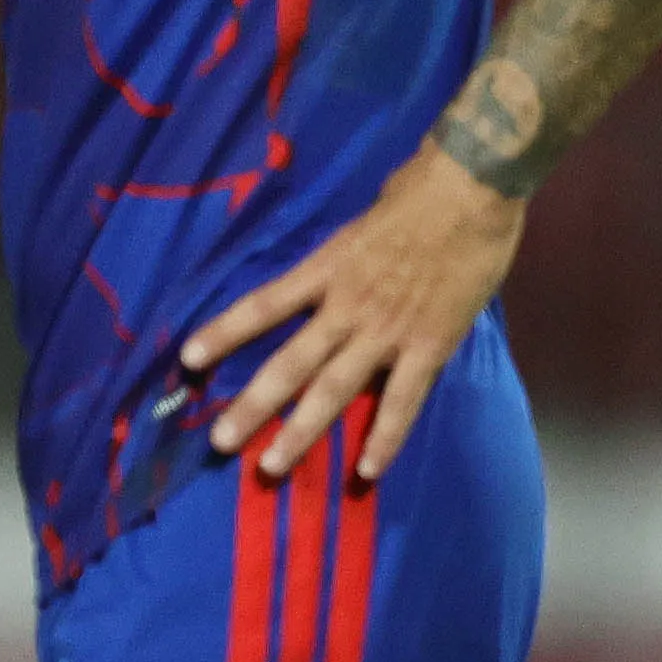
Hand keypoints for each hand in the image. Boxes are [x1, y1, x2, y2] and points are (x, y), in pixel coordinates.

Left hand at [179, 145, 527, 480]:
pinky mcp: (428, 347)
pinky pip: (402, 401)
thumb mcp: (363, 219)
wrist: (472, 189)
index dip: (224, 332)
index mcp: (327, 269)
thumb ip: (345, 254)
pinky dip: (386, 438)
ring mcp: (386, 332)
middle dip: (252, 405)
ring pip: (334, 391)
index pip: (263, 305)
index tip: (189, 358)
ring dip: (300, 432)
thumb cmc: (419, 190)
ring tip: (271, 467)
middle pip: (289, 364)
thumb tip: (337, 263)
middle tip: (221, 441)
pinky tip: (367, 472)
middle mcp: (346, 307)